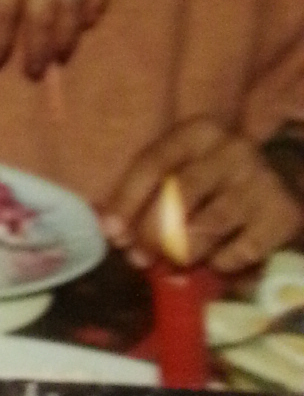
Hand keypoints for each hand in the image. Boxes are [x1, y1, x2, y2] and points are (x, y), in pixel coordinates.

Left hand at [101, 118, 303, 274]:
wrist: (286, 177)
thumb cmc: (218, 176)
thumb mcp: (185, 165)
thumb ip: (150, 189)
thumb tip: (109, 228)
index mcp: (198, 133)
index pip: (153, 164)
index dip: (128, 200)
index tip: (112, 233)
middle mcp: (230, 151)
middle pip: (179, 195)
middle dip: (152, 232)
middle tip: (138, 257)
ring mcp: (259, 182)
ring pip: (208, 225)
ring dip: (182, 251)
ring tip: (171, 263)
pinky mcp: (282, 215)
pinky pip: (241, 250)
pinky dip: (221, 262)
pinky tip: (214, 262)